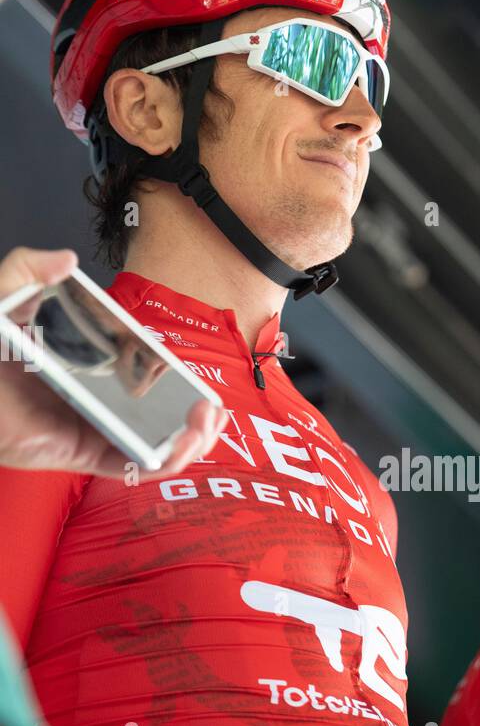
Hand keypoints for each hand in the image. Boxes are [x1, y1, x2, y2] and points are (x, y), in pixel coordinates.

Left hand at [0, 247, 228, 475]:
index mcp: (86, 368)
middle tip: (212, 411)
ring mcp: (90, 429)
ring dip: (185, 444)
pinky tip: (175, 447)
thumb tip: (66, 258)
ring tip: (203, 427)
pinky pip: (123, 466)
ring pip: (149, 448)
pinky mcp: (78, 453)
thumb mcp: (2, 298)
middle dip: (195, 422)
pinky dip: (155, 463)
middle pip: (158, 419)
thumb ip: (27, 269)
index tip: (201, 382)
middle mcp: (94, 402)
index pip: (142, 379)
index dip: (178, 384)